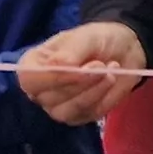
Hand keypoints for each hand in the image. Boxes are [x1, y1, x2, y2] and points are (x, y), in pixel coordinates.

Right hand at [17, 23, 145, 124]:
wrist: (123, 52)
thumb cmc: (97, 41)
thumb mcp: (87, 37)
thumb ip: (72, 50)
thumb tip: (57, 64)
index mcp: (33, 64)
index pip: (29, 79)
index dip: (54, 77)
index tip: (82, 69)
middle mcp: (40, 90)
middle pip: (51, 98)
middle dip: (81, 83)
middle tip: (103, 65)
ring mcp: (57, 106)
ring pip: (69, 110)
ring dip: (94, 91)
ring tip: (111, 71)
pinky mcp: (78, 117)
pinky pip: (88, 114)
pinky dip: (104, 98)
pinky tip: (112, 81)